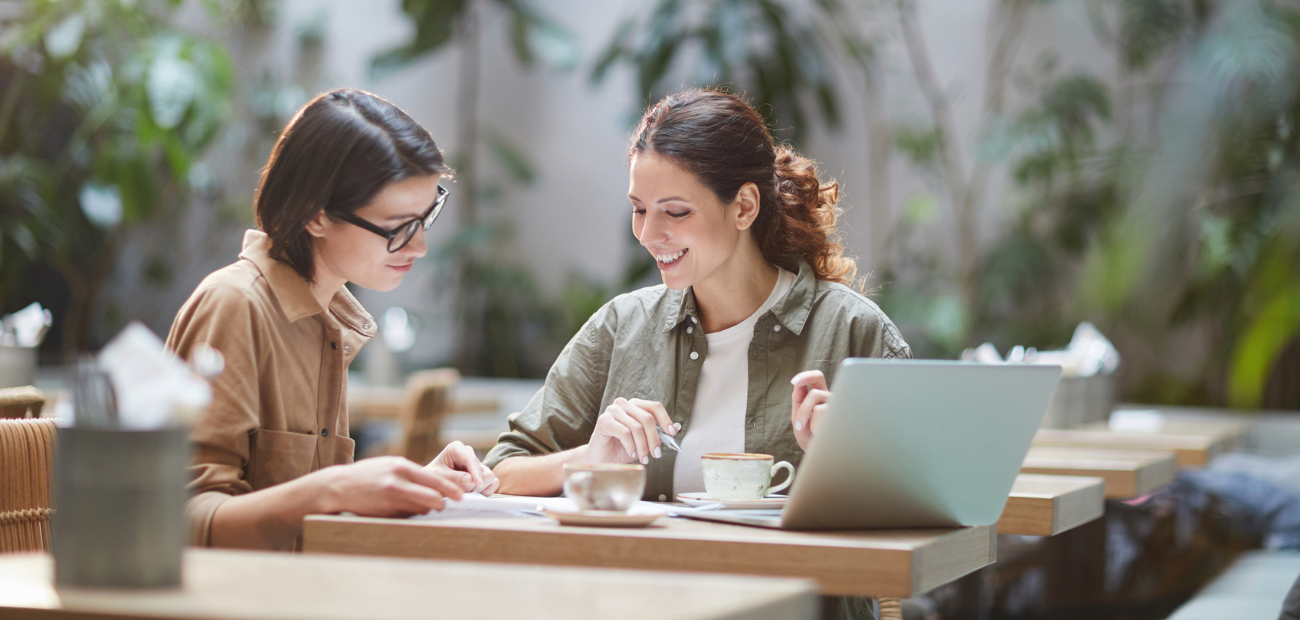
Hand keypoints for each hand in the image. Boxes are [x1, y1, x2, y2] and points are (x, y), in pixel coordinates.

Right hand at [317, 456, 465, 516]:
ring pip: (422, 507)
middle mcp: (399, 479)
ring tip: (424, 508)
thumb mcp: (388, 466)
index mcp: (402, 466)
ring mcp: (391, 495)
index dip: (450, 488)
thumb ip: (409, 474)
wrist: (338, 487)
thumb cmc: (366, 477)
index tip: (460, 495)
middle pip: (433, 494)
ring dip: (427, 509)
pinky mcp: (384, 509)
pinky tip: (405, 512)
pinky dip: (411, 515)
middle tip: (450, 505)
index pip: (434, 478)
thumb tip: (433, 487)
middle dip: (444, 501)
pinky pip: (407, 515)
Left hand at [426, 440, 499, 495]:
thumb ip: (453, 479)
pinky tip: (474, 493)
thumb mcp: (437, 478)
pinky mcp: (482, 474)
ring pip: (490, 478)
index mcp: (456, 449)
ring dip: (480, 489)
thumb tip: (471, 481)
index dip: (476, 472)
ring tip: (465, 492)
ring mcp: (477, 464)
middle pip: (484, 471)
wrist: (432, 485)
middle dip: (475, 485)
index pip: (471, 460)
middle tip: (461, 491)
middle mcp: (468, 454)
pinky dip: (486, 491)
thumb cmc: (432, 479)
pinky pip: (493, 483)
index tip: (478, 484)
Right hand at [586, 398, 677, 463]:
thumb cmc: (622, 449)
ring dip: (643, 446)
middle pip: (647, 418)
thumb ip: (658, 433)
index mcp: (634, 405)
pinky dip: (631, 446)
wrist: (601, 459)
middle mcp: (623, 404)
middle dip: (654, 439)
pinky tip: (631, 454)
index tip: (671, 434)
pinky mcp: (603, 420)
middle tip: (656, 455)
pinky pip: (624, 432)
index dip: (665, 420)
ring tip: (643, 458)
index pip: (655, 407)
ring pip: (636, 427)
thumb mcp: (644, 441)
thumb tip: (676, 428)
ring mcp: (612, 411)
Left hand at [790, 370, 829, 450]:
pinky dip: (814, 422)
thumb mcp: (800, 419)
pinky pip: (820, 409)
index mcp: (818, 397)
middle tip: (795, 382)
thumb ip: (798, 402)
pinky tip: (820, 431)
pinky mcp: (840, 412)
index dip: (804, 376)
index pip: (814, 379)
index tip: (794, 381)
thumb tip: (797, 385)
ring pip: (814, 394)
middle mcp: (828, 397)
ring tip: (808, 427)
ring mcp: (835, 403)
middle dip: (805, 375)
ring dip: (803, 412)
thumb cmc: (812, 437)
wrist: (823, 455)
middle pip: (818, 376)